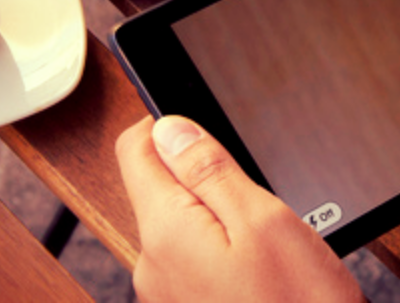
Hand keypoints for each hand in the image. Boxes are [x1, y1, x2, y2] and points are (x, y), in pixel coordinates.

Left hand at [116, 115, 363, 301]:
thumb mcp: (263, 220)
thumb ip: (209, 170)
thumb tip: (169, 128)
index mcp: (167, 231)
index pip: (135, 150)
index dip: (165, 122)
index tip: (199, 116)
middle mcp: (154, 263)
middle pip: (158, 183)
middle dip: (200, 167)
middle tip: (253, 178)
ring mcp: (169, 288)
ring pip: (181, 217)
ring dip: (216, 204)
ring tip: (263, 222)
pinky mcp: (190, 301)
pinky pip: (193, 250)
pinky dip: (221, 236)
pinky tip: (258, 252)